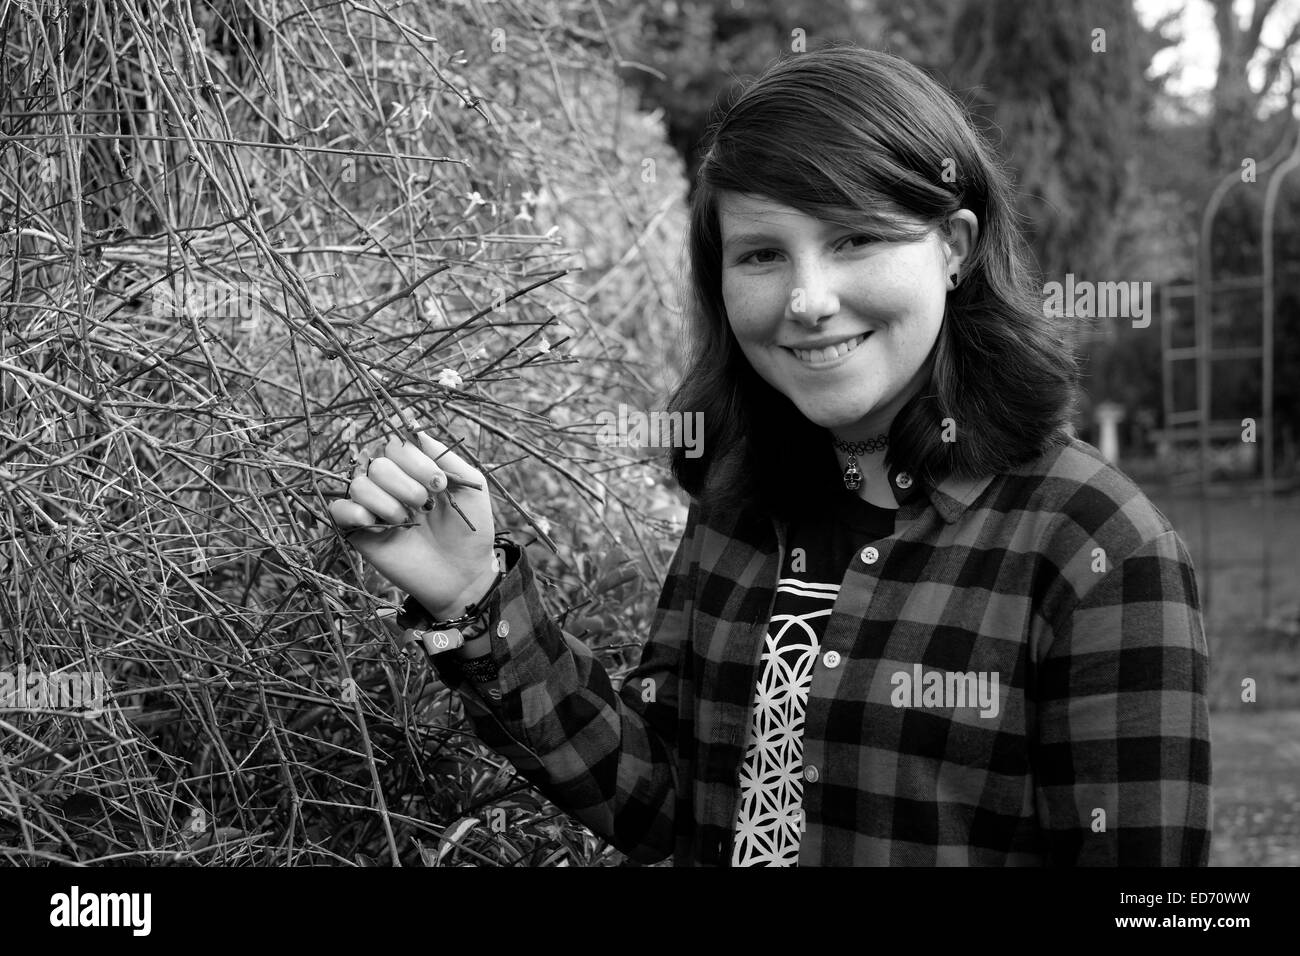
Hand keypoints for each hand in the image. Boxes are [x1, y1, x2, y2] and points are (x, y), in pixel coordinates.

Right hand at [329, 428, 496, 617]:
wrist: (463, 575)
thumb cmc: (469, 530)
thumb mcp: (470, 485)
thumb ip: (444, 455)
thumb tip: (413, 427)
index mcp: (413, 469)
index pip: (396, 444)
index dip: (414, 460)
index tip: (439, 484)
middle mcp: (389, 483)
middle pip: (377, 462)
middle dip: (404, 484)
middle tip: (424, 506)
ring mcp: (372, 507)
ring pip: (358, 484)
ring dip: (387, 502)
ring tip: (407, 520)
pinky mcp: (358, 532)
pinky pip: (338, 509)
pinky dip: (355, 512)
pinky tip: (378, 524)